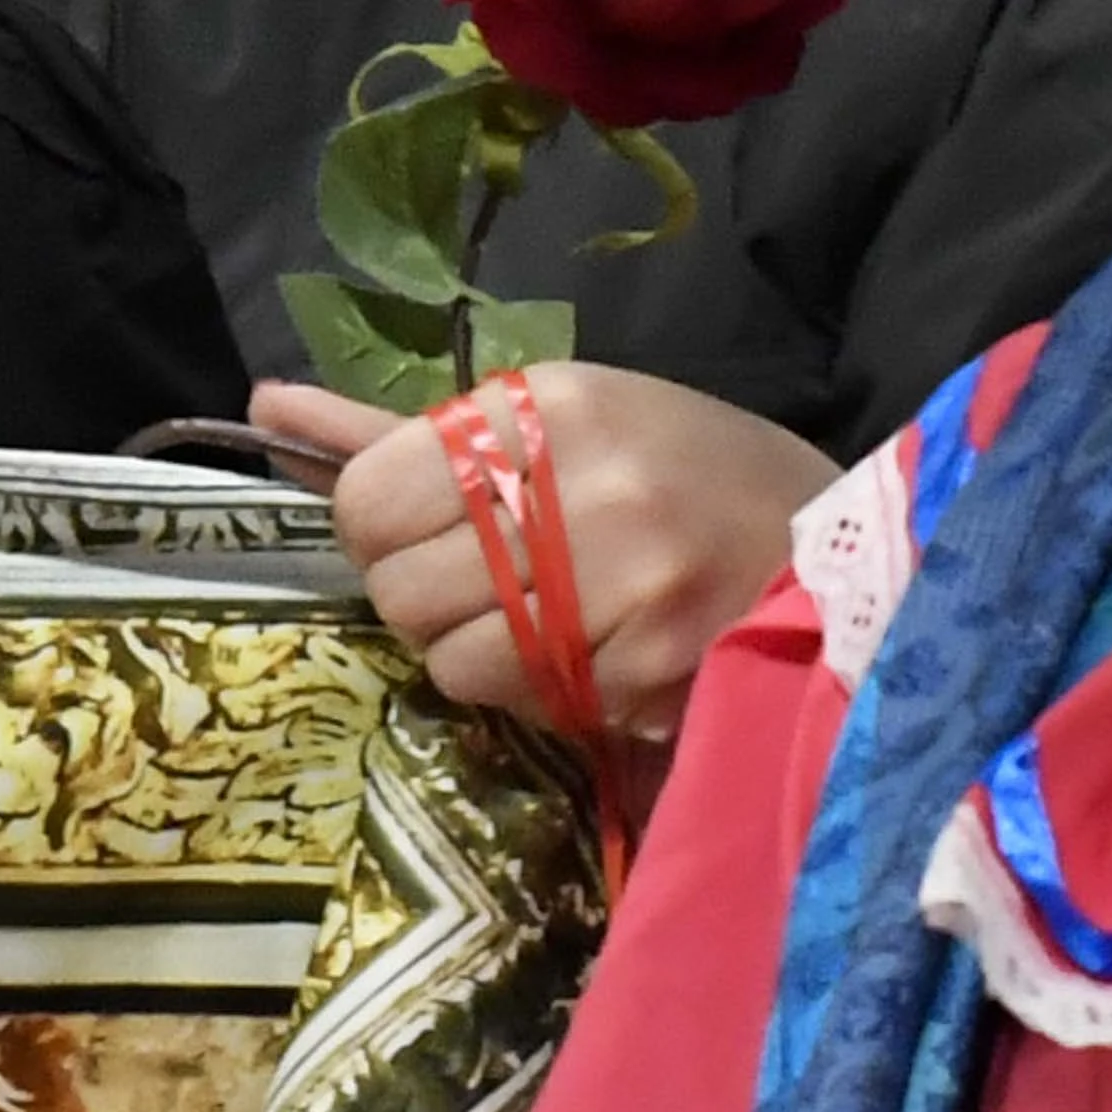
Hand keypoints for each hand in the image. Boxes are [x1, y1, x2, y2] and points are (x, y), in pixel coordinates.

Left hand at [246, 364, 822, 742]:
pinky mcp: (650, 673)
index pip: (372, 497)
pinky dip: (551, 693)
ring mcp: (623, 589)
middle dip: (432, 601)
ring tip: (555, 620)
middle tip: (498, 586)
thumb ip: (404, 433)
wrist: (845, 547)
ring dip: (486, 657)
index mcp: (551, 409)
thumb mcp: (557, 423)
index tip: (431, 534)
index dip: (382, 532)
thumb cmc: (684, 473)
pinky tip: (607, 650)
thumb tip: (266, 406)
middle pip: (403, 590)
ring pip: (457, 663)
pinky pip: (532, 705)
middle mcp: (585, 490)